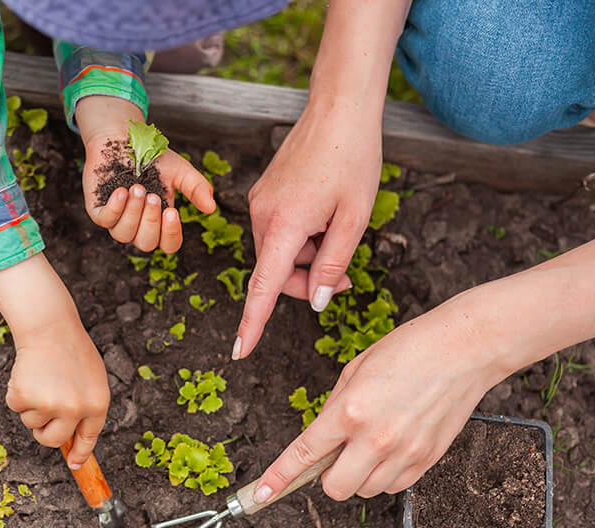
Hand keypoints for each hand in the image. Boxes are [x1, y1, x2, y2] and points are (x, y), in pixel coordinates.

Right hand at [0, 254, 109, 468]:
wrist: (49, 327)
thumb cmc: (72, 350)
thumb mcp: (92, 379)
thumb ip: (86, 407)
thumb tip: (74, 438)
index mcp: (97, 404)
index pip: (88, 438)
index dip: (80, 453)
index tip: (74, 464)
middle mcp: (75, 408)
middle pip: (53, 440)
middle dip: (44, 433)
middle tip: (43, 414)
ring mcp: (50, 404)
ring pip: (32, 423)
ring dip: (32, 406)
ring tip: (41, 379)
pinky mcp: (26, 397)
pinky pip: (17, 408)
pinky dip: (17, 394)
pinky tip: (28, 375)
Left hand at [75, 96, 215, 252]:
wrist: (126, 138)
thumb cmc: (154, 157)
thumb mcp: (180, 171)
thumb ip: (197, 188)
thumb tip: (211, 208)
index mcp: (160, 220)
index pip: (168, 244)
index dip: (171, 235)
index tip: (172, 212)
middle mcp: (138, 224)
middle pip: (145, 243)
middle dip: (150, 220)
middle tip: (152, 195)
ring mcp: (117, 219)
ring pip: (123, 235)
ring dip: (132, 213)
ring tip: (136, 188)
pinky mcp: (98, 209)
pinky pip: (104, 220)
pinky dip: (114, 209)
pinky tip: (121, 191)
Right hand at [233, 98, 381, 358]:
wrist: (337, 109)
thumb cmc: (352, 159)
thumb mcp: (355, 219)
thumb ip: (334, 264)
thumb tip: (316, 301)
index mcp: (285, 225)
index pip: (264, 286)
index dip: (253, 323)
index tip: (239, 351)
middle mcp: (261, 216)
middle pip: (276, 272)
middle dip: (306, 279)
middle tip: (344, 270)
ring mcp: (258, 204)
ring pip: (279, 253)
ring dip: (306, 254)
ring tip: (336, 224)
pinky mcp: (262, 195)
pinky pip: (278, 232)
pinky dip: (299, 236)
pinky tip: (323, 211)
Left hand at [251, 292, 504, 501]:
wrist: (464, 349)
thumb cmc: (409, 350)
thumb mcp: (355, 370)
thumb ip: (334, 409)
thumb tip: (323, 440)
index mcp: (349, 411)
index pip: (304, 455)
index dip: (278, 478)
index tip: (260, 493)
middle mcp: (375, 438)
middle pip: (335, 489)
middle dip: (329, 477)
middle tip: (338, 454)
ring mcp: (404, 453)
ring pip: (366, 491)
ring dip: (360, 475)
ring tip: (373, 442)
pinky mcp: (428, 461)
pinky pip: (395, 486)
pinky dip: (386, 475)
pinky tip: (393, 447)